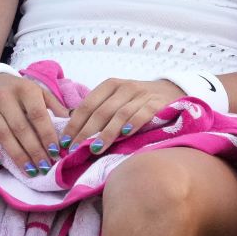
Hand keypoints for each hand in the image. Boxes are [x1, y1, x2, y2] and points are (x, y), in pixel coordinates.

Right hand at [0, 73, 66, 174]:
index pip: (38, 115)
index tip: (56, 152)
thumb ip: (54, 106)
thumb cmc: (18, 91)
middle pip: (21, 128)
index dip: (47, 135)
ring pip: (3, 135)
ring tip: (29, 170)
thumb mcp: (38, 92)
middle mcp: (5, 97)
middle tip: (44, 167)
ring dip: (17, 155)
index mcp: (25, 89)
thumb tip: (72, 123)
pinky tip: (0, 162)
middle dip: (34, 150)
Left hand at [62, 77, 184, 154]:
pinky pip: (143, 114)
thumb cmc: (137, 100)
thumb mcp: (117, 99)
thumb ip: (99, 110)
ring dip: (106, 133)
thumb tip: (72, 132)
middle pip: (101, 111)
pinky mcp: (158, 103)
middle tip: (75, 150)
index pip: (87, 105)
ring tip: (95, 149)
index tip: (65, 142)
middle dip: (86, 132)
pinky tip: (124, 135)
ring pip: (120, 114)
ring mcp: (142, 95)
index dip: (75, 124)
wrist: (171, 91)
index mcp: (110, 85)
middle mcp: (125, 87)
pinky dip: (133, 124)